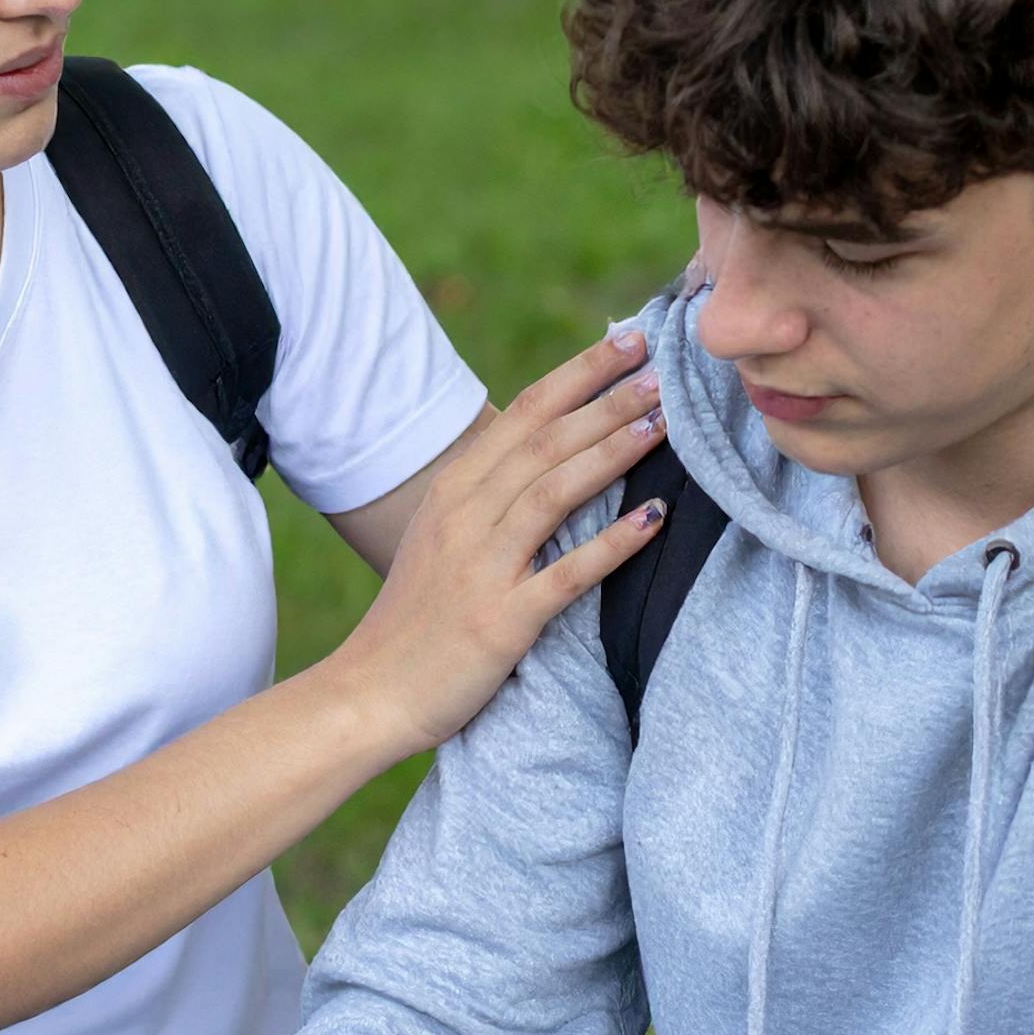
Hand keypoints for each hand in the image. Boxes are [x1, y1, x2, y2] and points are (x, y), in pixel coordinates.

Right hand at [332, 327, 668, 758]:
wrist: (369, 694)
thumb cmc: (416, 618)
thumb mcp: (442, 538)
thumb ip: (489, 495)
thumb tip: (553, 454)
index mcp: (452, 490)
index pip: (524, 413)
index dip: (580, 373)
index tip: (629, 341)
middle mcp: (463, 517)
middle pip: (544, 441)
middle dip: (608, 400)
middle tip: (664, 373)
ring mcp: (480, 567)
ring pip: (553, 491)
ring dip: (610, 452)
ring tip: (663, 426)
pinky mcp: (501, 621)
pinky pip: (565, 574)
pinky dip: (611, 544)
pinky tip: (654, 519)